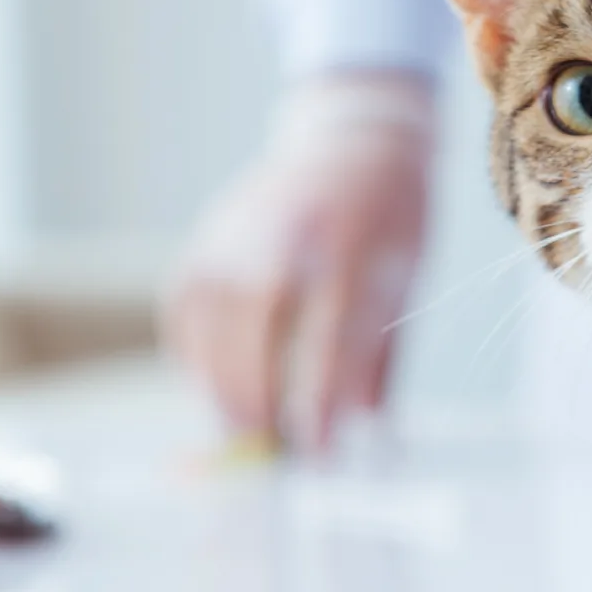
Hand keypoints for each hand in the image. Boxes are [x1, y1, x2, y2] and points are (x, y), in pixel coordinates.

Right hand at [164, 70, 433, 449]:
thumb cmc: (391, 218)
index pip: (329, 335)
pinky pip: (185, 311)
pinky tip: (214, 385)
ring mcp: (236, 231)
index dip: (320, 401)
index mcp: (351, 243)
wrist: (354, 138)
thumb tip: (359, 432)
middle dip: (262, 404)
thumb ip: (379, 358)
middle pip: (258, 332)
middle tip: (275, 453)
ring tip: (244, 433)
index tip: (319, 451)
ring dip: (221, 390)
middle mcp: (286, 233)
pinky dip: (193, 356)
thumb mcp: (406, 280)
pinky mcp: (206, 237)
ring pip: (211, 326)